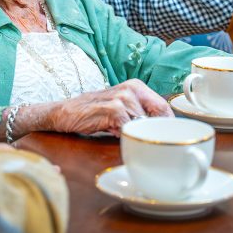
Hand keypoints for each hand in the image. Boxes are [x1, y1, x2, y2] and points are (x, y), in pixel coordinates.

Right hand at [38, 79, 172, 137]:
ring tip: (118, 132)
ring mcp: (123, 98)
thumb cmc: (94, 113)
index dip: (167, 126)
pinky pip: (128, 129)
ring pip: (143, 125)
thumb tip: (162, 133)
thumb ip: (140, 116)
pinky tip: (111, 132)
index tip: (167, 141)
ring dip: (135, 135)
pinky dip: (123, 136)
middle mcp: (133, 88)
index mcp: (137, 87)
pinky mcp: (113, 109)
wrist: (65, 112)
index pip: (164, 108)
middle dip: (155, 133)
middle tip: (149, 145)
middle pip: (159, 116)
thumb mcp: (121, 110)